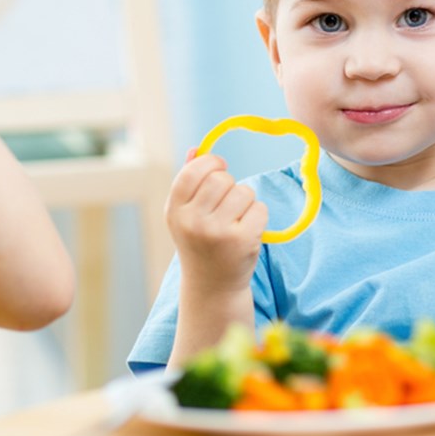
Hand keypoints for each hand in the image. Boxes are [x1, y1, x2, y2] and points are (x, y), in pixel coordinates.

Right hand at [165, 149, 267, 291]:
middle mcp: (192, 222)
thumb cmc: (199, 242)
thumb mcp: (184, 214)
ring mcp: (218, 232)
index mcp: (175, 211)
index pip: (192, 171)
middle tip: (227, 199)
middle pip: (221, 179)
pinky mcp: (243, 241)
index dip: (210, 162)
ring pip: (243, 192)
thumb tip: (197, 149)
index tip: (219, 167)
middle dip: (229, 183)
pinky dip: (258, 215)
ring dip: (245, 200)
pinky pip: (259, 209)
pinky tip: (247, 230)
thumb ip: (188, 181)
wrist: (212, 286)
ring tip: (236, 218)